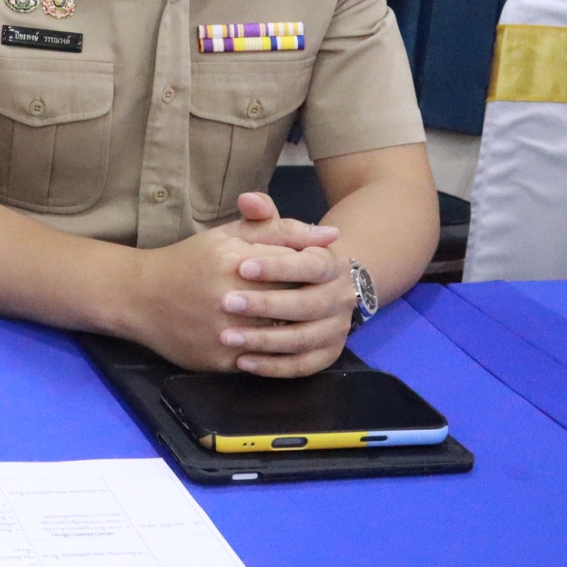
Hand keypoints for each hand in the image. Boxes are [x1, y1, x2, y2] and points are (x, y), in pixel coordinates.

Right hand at [125, 195, 343, 373]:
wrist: (138, 296)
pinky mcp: (219, 358)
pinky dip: (271, 353)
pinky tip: (271, 341)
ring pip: (280, 334)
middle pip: (292, 301)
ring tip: (292, 319)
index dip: (308, 270)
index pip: (296, 266)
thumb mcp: (228, 236)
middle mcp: (228, 296)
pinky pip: (261, 360)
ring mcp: (223, 331)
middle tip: (308, 299)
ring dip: (291, 328)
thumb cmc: (189, 261)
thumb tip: (330, 236)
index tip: (308, 273)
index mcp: (233, 259)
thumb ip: (279, 229)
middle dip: (304, 300)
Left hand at [220, 190, 359, 376]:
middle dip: (266, 305)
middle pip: (308, 305)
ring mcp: (335, 328)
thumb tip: (249, 200)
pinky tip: (243, 362)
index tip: (243, 266)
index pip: (310, 264)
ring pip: (304, 339)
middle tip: (227, 303)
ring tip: (226, 336)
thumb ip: (263, 217)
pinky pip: (303, 366)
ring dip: (265, 341)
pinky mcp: (326, 354)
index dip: (278, 266)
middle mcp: (341, 297)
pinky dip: (275, 367)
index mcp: (330, 263)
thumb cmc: (280, 258)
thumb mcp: (271, 234)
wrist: (310, 286)